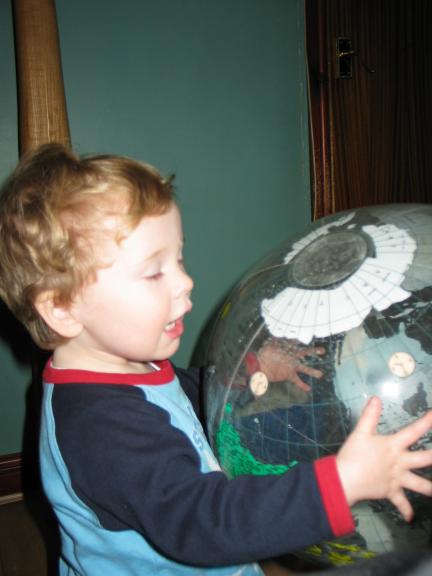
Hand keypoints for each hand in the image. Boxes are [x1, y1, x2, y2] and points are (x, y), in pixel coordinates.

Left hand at [257, 339, 323, 391]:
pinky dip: (302, 385)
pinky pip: (297, 380)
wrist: (260, 366)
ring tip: (320, 374)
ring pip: (304, 368)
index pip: (295, 343)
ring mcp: (291, 366)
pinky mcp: (288, 374)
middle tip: (322, 350)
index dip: (300, 341)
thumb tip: (274, 338)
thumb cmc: (262, 355)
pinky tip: (308, 388)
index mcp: (286, 348)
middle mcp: (291, 357)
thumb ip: (272, 342)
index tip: (306, 339)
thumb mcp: (267, 347)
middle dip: (313, 351)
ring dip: (312, 371)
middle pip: (304, 353)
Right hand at [336, 396, 431, 520]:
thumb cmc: (353, 454)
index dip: (427, 423)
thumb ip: (370, 415)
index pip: (413, 432)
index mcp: (393, 446)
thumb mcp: (360, 432)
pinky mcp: (390, 492)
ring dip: (429, 487)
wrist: (345, 479)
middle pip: (424, 459)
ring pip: (419, 484)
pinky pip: (400, 503)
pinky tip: (410, 518)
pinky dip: (405, 510)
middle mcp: (399, 462)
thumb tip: (376, 399)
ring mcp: (397, 479)